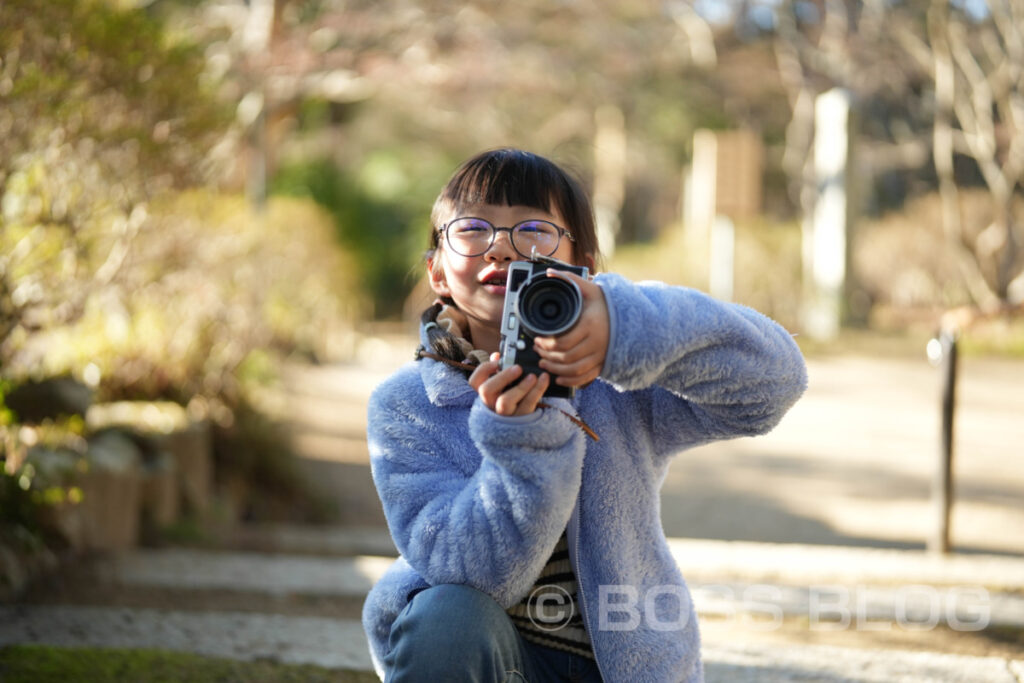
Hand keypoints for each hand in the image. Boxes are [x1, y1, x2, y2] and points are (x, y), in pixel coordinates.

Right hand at [469, 353, 550, 415]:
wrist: (525, 420)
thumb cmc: (513, 396)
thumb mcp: (504, 385)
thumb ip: (499, 370)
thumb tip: (496, 356)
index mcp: (486, 394)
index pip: (475, 381)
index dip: (485, 368)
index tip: (498, 360)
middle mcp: (491, 404)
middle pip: (486, 391)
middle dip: (502, 377)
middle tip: (517, 368)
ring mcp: (506, 413)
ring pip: (505, 401)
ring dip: (520, 387)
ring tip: (533, 376)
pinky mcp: (522, 417)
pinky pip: (528, 404)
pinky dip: (538, 389)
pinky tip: (544, 378)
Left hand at [534, 269, 608, 389]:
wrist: (632, 317)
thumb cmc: (607, 303)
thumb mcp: (590, 289)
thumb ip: (569, 279)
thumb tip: (550, 272)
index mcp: (590, 325)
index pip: (563, 341)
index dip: (546, 344)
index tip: (537, 339)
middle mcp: (596, 343)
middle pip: (566, 357)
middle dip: (547, 356)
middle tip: (537, 350)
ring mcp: (600, 355)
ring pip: (574, 370)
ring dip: (555, 369)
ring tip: (543, 363)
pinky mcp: (602, 363)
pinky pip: (585, 378)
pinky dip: (571, 381)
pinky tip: (559, 378)